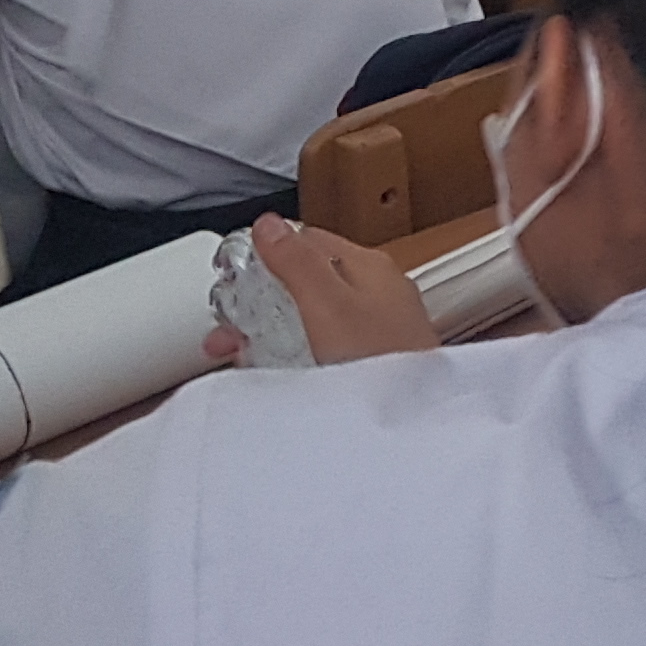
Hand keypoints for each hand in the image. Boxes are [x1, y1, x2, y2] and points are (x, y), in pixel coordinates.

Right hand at [228, 215, 438, 362]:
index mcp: (367, 266)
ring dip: (271, 332)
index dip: (266, 255)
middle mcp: (375, 293)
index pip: (307, 241)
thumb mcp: (328, 304)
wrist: (414, 421)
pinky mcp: (372, 363)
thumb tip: (269, 224)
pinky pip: (323, 350)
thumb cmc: (381, 359)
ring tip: (240, 354)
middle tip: (230, 329)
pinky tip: (276, 376)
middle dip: (262, 302)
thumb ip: (297, 261)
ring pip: (311, 318)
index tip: (232, 278)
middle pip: (306, 282)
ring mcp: (376, 329)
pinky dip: (294, 357)